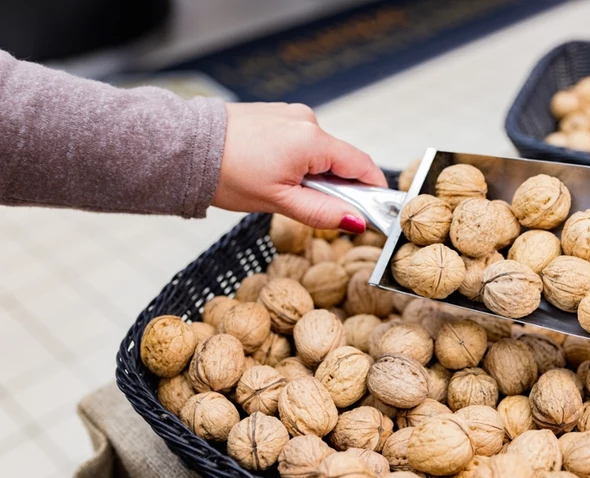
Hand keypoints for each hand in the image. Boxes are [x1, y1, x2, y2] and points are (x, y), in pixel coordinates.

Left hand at [212, 102, 385, 232]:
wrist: (187, 147)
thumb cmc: (227, 172)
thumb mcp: (279, 201)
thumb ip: (322, 212)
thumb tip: (355, 222)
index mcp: (313, 141)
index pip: (361, 165)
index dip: (372, 190)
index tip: (375, 211)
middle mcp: (307, 121)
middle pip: (341, 159)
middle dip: (337, 185)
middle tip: (318, 209)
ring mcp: (291, 115)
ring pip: (319, 152)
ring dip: (314, 173)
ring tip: (283, 190)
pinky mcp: (276, 115)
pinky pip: (300, 141)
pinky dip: (298, 160)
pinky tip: (274, 173)